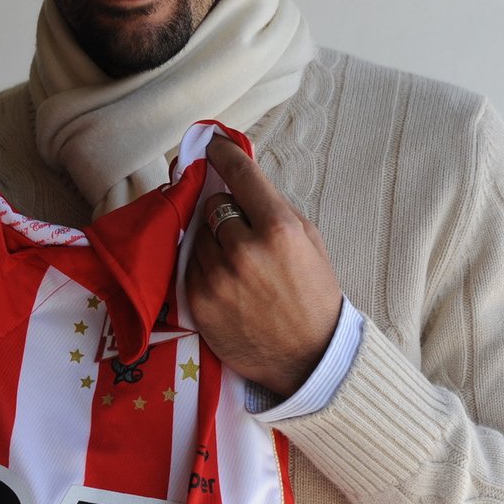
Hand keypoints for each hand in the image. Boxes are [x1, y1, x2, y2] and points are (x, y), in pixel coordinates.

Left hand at [185, 135, 343, 396]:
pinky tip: (227, 282)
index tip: (212, 145)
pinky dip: (204, 266)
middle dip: (226, 213)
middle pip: (214, 205)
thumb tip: (238, 175)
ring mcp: (217, 276)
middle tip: (244, 234)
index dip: (223, 154)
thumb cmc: (314, 294)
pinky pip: (190, 263)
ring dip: (212, 241)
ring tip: (238, 265)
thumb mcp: (309, 241)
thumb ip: (273, 206)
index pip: (240, 175)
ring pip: (198, 234)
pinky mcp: (198, 299)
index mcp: (279, 229)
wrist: (309, 358)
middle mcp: (244, 250)